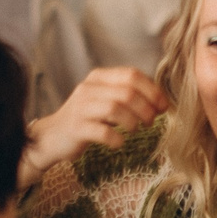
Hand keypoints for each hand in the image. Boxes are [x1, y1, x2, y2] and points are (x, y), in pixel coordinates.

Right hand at [22, 68, 168, 186]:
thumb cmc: (88, 119)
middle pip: (127, 92)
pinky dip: (117, 139)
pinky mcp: (76, 128)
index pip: (132, 74)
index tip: (162, 107)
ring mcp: (80, 108)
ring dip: (133, 122)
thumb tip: (162, 102)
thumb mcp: (107, 100)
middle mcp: (88, 88)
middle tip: (150, 122)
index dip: (153, 91)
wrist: (54, 136)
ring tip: (135, 130)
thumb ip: (130, 96)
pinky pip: (103, 132)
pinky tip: (119, 142)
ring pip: (116, 109)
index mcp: (99, 77)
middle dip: (146, 109)